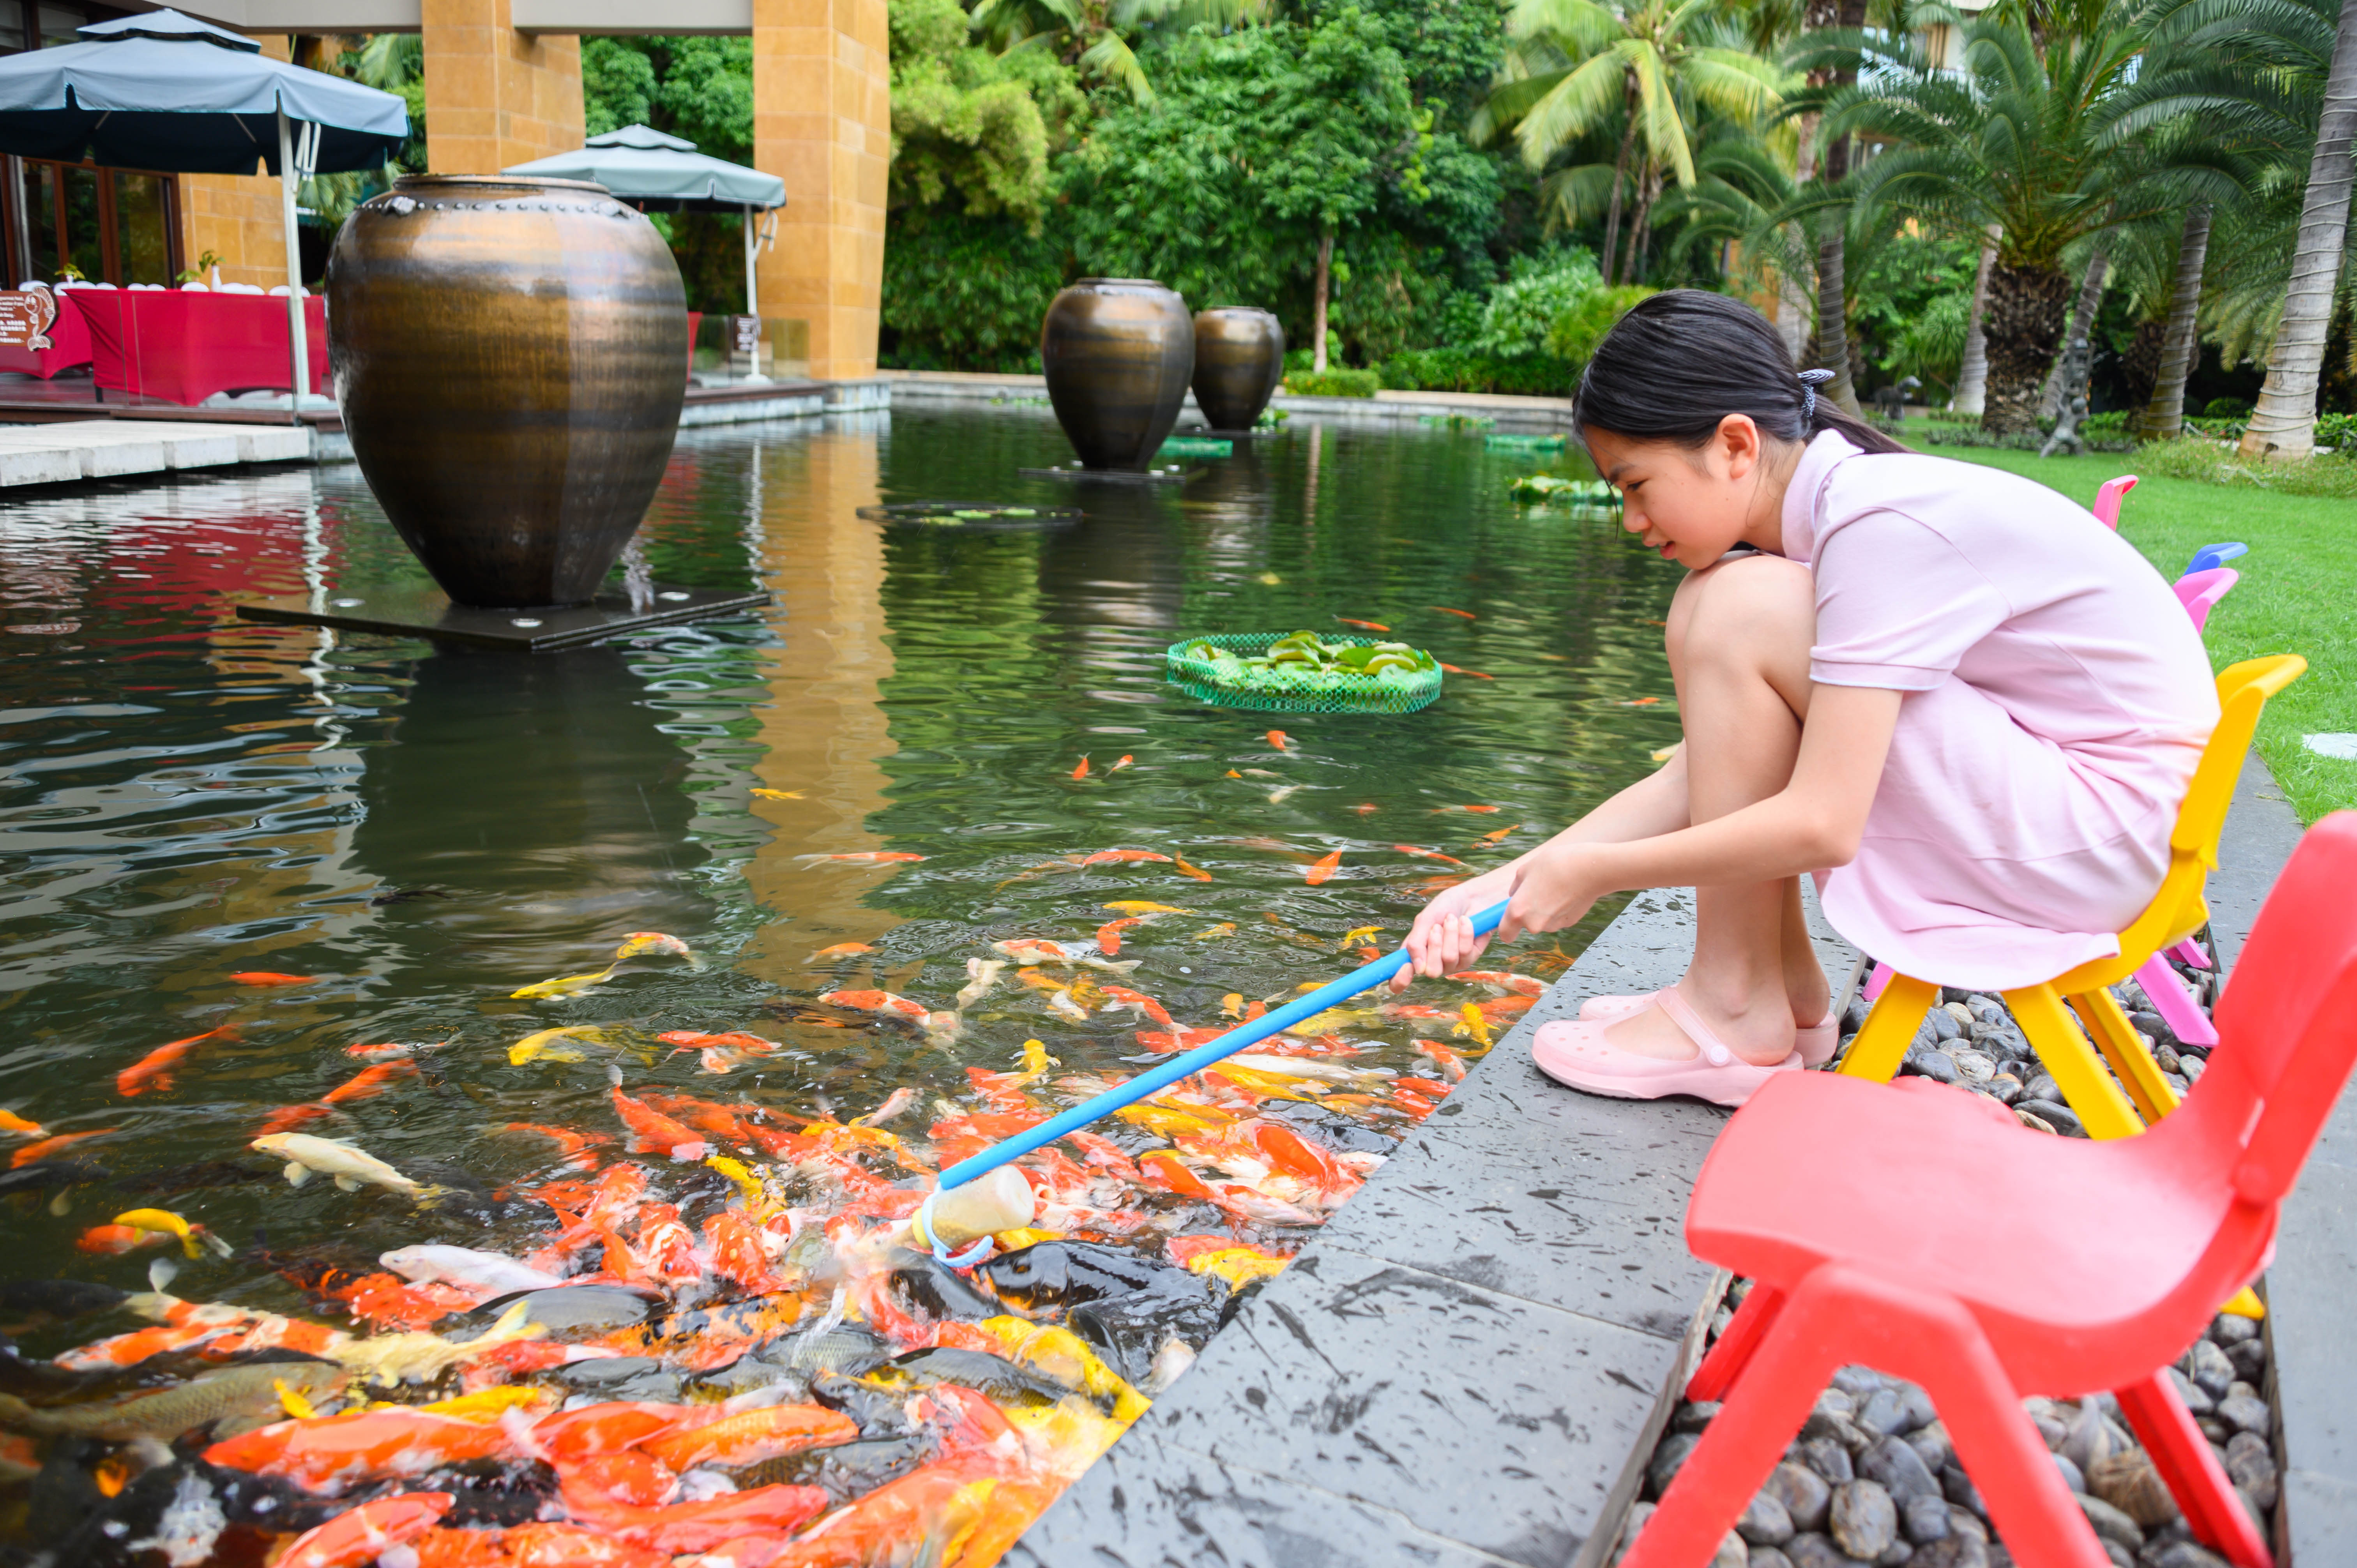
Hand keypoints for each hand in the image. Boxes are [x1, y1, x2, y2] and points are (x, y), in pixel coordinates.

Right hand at [1394, 863, 1518, 990]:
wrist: (1471, 897)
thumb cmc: (1445, 907)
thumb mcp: (1424, 920)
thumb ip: (1415, 943)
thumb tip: (1416, 969)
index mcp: (1416, 954)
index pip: (1402, 978)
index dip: (1401, 979)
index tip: (1407, 966)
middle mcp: (1433, 962)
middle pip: (1431, 971)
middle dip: (1435, 945)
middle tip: (1437, 927)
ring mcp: (1452, 963)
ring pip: (1449, 958)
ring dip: (1450, 934)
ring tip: (1451, 919)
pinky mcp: (1470, 958)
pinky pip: (1465, 952)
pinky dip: (1464, 932)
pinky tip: (1465, 921)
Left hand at [1498, 842, 1602, 943]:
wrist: (1589, 869)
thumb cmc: (1554, 864)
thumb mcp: (1526, 869)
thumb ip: (1515, 887)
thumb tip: (1514, 895)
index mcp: (1518, 911)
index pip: (1505, 934)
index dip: (1506, 928)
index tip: (1510, 919)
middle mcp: (1533, 924)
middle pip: (1526, 925)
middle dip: (1529, 912)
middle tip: (1538, 890)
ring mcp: (1553, 925)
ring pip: (1542, 921)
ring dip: (1545, 910)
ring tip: (1554, 888)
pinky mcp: (1569, 923)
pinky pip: (1557, 918)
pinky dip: (1559, 909)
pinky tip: (1566, 893)